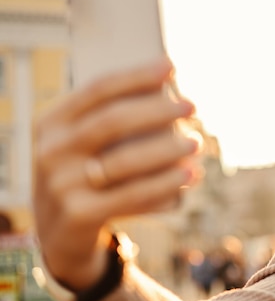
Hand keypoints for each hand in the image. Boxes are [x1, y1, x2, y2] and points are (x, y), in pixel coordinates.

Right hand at [34, 58, 202, 290]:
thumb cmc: (86, 177)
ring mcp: (62, 184)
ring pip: (124, 161)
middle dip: (157, 111)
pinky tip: (189, 176)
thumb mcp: (83, 146)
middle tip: (192, 106)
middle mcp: (51, 150)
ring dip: (166, 150)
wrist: (60, 233)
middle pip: (112, 121)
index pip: (97, 90)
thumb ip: (112, 122)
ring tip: (196, 142)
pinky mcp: (79, 215)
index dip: (137, 76)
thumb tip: (168, 94)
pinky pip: (131, 196)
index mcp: (53, 122)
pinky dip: (164, 184)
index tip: (171, 67)